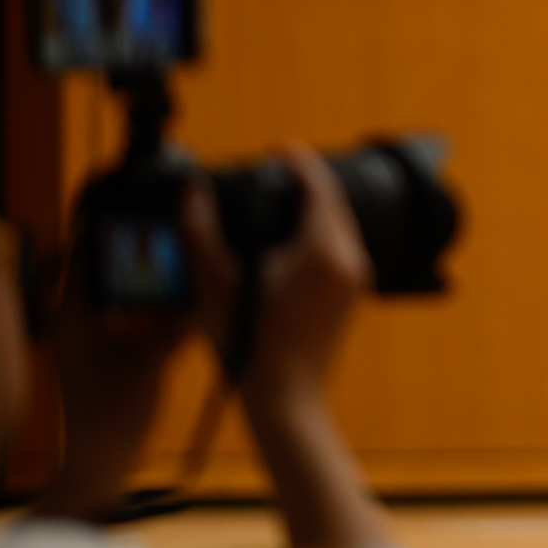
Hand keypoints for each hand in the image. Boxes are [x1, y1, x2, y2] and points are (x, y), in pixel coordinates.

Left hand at [33, 225, 190, 518]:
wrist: (99, 465)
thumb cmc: (113, 415)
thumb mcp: (151, 360)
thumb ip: (179, 321)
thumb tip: (210, 287)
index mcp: (75, 315)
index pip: (85, 252)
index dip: (107, 223)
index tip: (137, 200)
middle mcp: (76, 320)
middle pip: (105, 267)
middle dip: (138, 247)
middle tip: (173, 225)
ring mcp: (90, 339)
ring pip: (119, 291)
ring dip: (148, 276)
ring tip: (184, 257)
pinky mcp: (106, 355)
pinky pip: (129, 315)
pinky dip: (152, 305)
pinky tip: (183, 300)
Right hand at [184, 148, 368, 417]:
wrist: (285, 399)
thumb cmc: (249, 345)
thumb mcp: (216, 282)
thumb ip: (201, 230)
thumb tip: (192, 192)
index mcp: (324, 249)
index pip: (318, 187)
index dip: (297, 162)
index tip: (278, 149)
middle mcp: (350, 259)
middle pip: (333, 204)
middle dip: (305, 183)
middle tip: (277, 169)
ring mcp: (356, 280)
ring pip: (338, 227)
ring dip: (313, 209)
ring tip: (280, 199)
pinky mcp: (351, 296)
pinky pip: (339, 249)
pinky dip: (318, 234)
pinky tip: (290, 238)